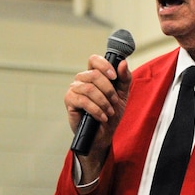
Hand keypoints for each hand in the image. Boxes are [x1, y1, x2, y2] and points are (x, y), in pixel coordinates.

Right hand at [65, 54, 131, 178]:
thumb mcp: (123, 95)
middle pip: (94, 75)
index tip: (114, 77)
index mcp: (94, 75)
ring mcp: (74, 89)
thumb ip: (124, 79)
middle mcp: (82, 79)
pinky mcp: (69, 101)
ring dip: (103, 102)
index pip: (94, 60)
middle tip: (115, 102)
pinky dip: (96, 110)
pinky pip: (83, 100)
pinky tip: (102, 117)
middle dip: (109, 90)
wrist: (104, 134)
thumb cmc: (111, 113)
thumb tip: (123, 63)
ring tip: (109, 112)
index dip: (105, 65)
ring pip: (89, 88)